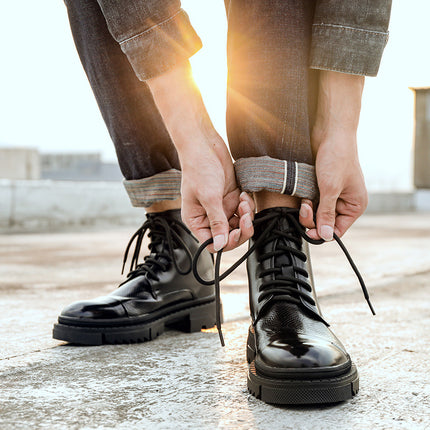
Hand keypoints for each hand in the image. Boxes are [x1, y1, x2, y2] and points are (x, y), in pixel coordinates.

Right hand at [180, 140, 254, 251]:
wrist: (205, 146)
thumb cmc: (199, 168)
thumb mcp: (209, 197)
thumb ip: (217, 222)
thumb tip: (220, 245)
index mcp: (196, 220)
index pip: (212, 243)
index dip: (227, 242)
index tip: (237, 232)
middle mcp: (208, 217)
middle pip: (229, 236)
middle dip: (240, 228)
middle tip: (246, 218)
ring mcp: (220, 208)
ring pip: (238, 224)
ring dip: (245, 216)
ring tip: (244, 201)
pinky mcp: (230, 198)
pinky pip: (243, 211)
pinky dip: (247, 205)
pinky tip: (243, 194)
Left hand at [299, 70, 366, 239]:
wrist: (330, 133)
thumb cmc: (337, 157)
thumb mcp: (331, 188)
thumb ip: (326, 213)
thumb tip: (326, 236)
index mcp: (355, 205)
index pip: (338, 230)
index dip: (323, 233)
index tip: (308, 231)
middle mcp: (345, 202)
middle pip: (325, 223)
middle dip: (312, 219)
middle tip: (305, 207)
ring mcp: (333, 195)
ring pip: (316, 214)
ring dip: (307, 210)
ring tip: (304, 198)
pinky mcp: (321, 188)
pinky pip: (312, 203)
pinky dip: (306, 202)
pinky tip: (303, 194)